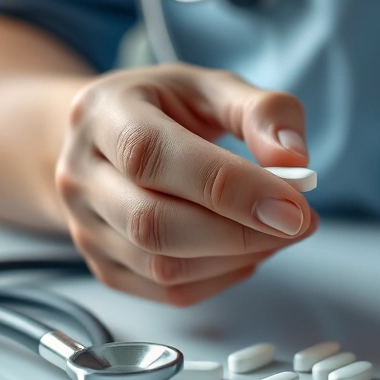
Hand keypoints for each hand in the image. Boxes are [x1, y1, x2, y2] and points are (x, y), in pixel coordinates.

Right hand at [55, 65, 316, 305]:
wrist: (108, 138)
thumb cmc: (166, 109)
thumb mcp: (213, 87)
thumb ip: (261, 112)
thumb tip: (294, 158)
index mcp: (103, 114)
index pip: (153, 156)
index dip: (229, 187)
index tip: (292, 204)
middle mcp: (81, 175)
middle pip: (152, 223)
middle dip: (240, 232)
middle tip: (298, 223)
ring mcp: (84, 227)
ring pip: (162, 266)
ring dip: (236, 258)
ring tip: (278, 233)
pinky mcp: (104, 267)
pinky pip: (168, 292)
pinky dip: (221, 277)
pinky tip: (247, 250)